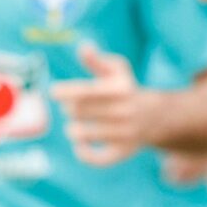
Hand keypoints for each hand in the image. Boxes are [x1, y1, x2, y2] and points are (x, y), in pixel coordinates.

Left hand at [49, 44, 153, 165]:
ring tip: (74, 126)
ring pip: (83, 133)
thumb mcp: (117, 71)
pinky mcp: (123, 152)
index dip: (66, 90)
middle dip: (69, 108)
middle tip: (70, 108)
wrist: (154, 117)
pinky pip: (98, 159)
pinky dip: (84, 153)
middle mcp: (124, 112)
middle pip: (79, 111)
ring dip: (73, 129)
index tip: (53, 91)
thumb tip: (83, 46)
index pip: (87, 91)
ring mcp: (124, 134)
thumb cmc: (125, 90)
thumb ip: (97, 60)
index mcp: (121, 90)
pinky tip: (80, 145)